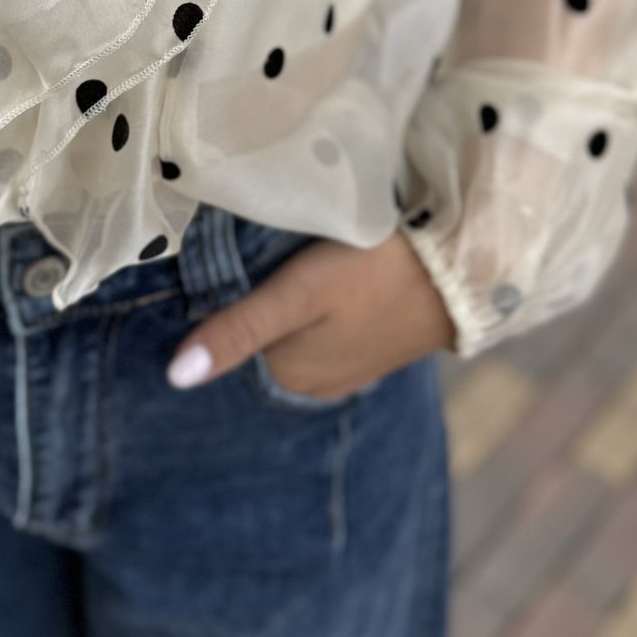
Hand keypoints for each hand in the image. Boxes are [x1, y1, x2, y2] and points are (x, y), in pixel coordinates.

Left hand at [167, 231, 457, 396]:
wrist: (462, 273)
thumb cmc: (372, 275)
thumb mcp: (298, 295)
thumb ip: (239, 330)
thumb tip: (173, 378)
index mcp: (286, 375)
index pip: (228, 336)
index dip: (220, 297)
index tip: (224, 259)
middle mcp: (311, 384)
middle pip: (260, 336)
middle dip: (252, 303)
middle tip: (251, 251)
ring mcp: (345, 369)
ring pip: (292, 332)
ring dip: (285, 307)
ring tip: (282, 259)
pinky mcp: (371, 348)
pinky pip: (324, 330)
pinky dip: (315, 310)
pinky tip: (319, 282)